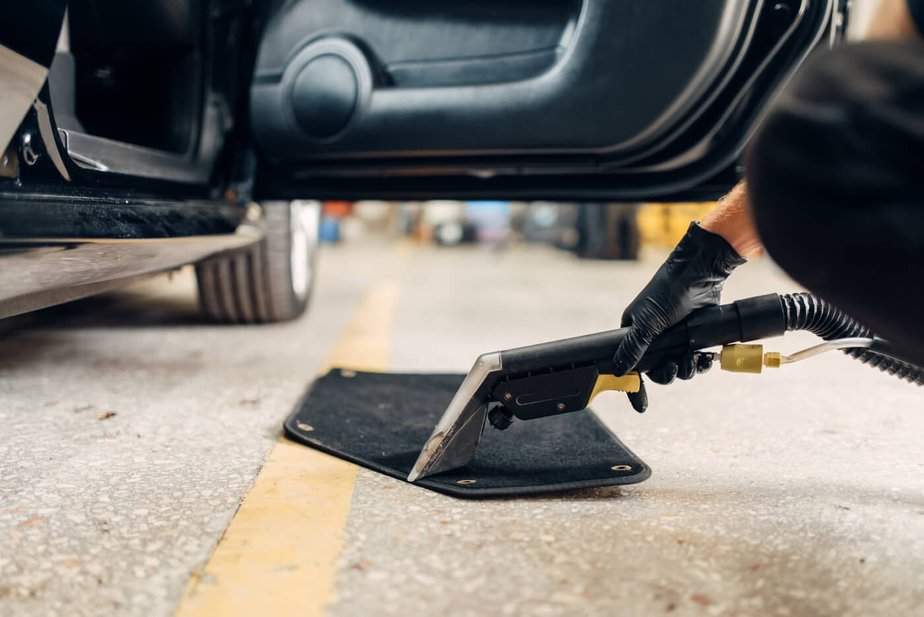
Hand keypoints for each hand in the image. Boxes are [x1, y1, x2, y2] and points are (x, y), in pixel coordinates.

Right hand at [614, 222, 744, 411]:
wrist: (699, 274)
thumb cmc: (666, 293)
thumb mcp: (646, 322)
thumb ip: (632, 348)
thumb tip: (618, 371)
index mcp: (634, 333)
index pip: (629, 365)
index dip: (634, 386)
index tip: (641, 405)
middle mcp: (653, 338)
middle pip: (657, 371)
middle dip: (668, 374)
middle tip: (674, 367)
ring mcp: (675, 338)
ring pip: (678, 368)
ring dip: (686, 369)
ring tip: (693, 360)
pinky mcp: (695, 337)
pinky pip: (695, 360)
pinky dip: (701, 363)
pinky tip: (706, 359)